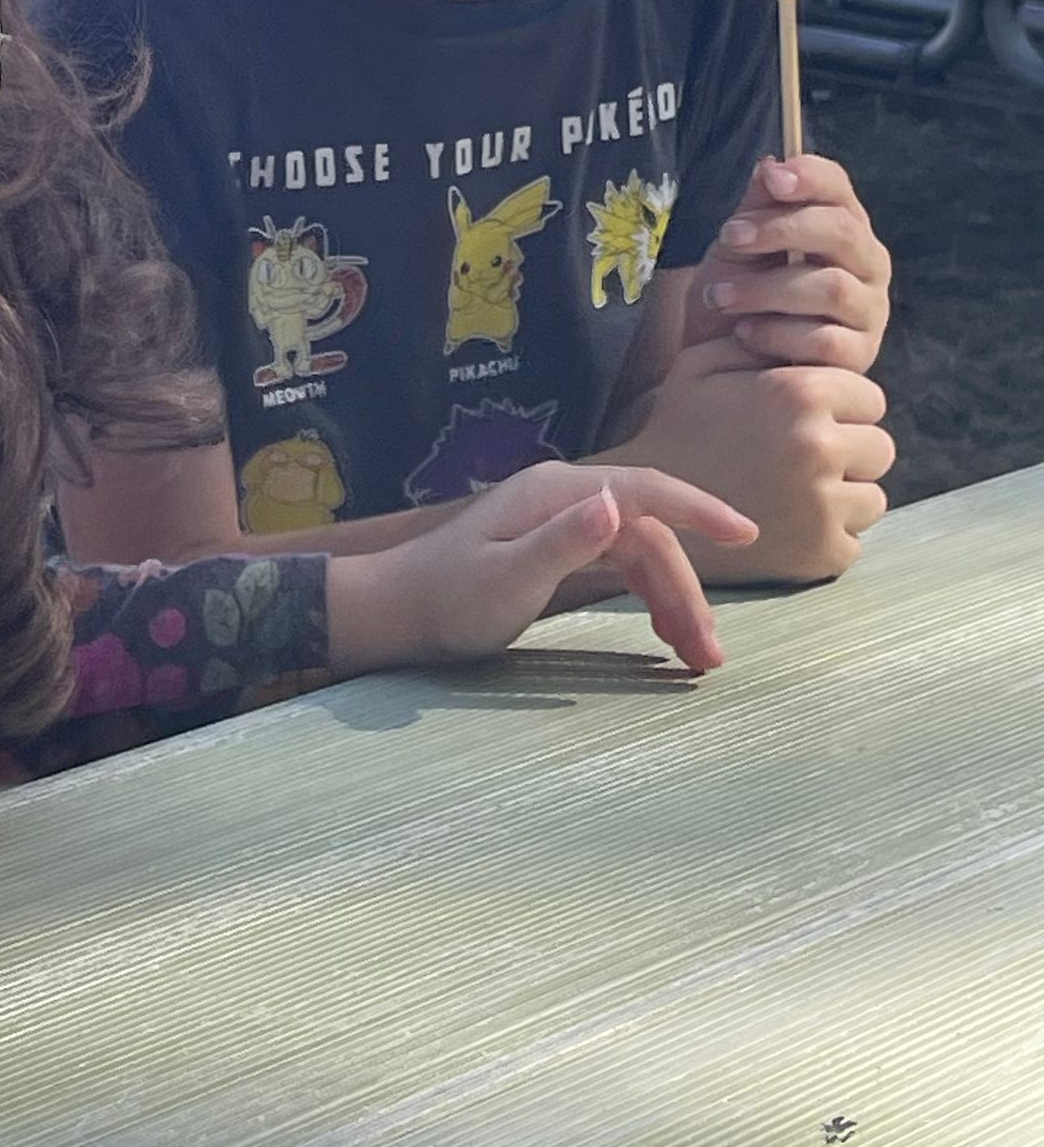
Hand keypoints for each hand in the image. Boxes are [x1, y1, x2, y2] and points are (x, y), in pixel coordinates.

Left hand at [327, 459, 757, 679]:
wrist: (398, 612)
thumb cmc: (446, 599)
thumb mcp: (505, 579)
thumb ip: (561, 543)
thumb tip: (617, 501)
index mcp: (556, 493)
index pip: (645, 490)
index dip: (700, 509)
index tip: (748, 535)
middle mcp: (565, 499)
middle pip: (650, 535)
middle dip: (687, 590)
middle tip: (709, 656)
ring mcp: (562, 522)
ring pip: (641, 554)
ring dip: (673, 600)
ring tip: (696, 657)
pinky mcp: (558, 548)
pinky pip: (621, 567)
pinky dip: (648, 598)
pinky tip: (663, 632)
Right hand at [617, 335, 891, 584]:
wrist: (644, 510)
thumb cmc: (676, 430)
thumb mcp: (702, 365)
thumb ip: (758, 341)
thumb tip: (797, 325)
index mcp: (799, 393)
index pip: (869, 397)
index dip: (840, 407)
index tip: (804, 421)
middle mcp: (820, 445)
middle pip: (879, 447)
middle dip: (848, 451)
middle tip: (800, 460)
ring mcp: (825, 504)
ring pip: (872, 496)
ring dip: (842, 495)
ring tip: (792, 493)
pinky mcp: (824, 552)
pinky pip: (854, 539)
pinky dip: (827, 535)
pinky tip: (786, 525)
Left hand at [683, 155, 890, 373]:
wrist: (727, 363)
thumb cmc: (739, 296)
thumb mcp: (736, 250)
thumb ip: (756, 210)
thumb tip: (770, 165)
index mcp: (840, 227)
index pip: (838, 189)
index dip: (810, 177)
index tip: (772, 179)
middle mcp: (866, 265)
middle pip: (841, 232)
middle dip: (781, 229)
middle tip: (729, 237)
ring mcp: (868, 312)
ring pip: (832, 288)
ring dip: (767, 288)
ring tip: (720, 295)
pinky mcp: (858, 357)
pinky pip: (825, 341)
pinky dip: (777, 333)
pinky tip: (744, 333)